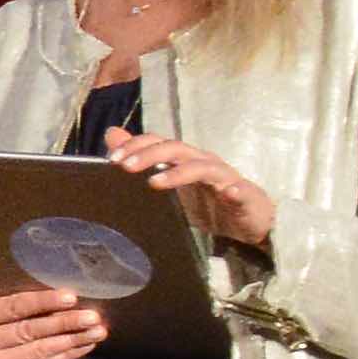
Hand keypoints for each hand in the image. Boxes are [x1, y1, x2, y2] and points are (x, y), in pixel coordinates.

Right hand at [0, 285, 110, 358]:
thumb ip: (15, 308)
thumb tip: (64, 300)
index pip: (12, 308)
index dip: (43, 302)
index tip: (72, 297)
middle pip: (28, 331)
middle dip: (65, 323)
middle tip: (93, 317)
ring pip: (39, 351)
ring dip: (72, 340)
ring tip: (97, 331)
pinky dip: (67, 355)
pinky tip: (84, 346)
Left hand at [114, 131, 277, 250]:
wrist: (246, 223)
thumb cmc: (206, 202)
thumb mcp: (170, 184)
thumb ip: (142, 162)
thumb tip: (111, 135)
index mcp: (185, 159)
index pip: (159, 142)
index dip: (136, 145)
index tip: (112, 158)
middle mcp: (203, 162)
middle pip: (176, 149)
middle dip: (149, 154)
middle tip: (125, 166)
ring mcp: (225, 177)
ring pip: (202, 167)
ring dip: (178, 173)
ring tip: (155, 182)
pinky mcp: (245, 196)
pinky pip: (240, 191)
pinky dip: (235, 191)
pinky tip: (229, 193)